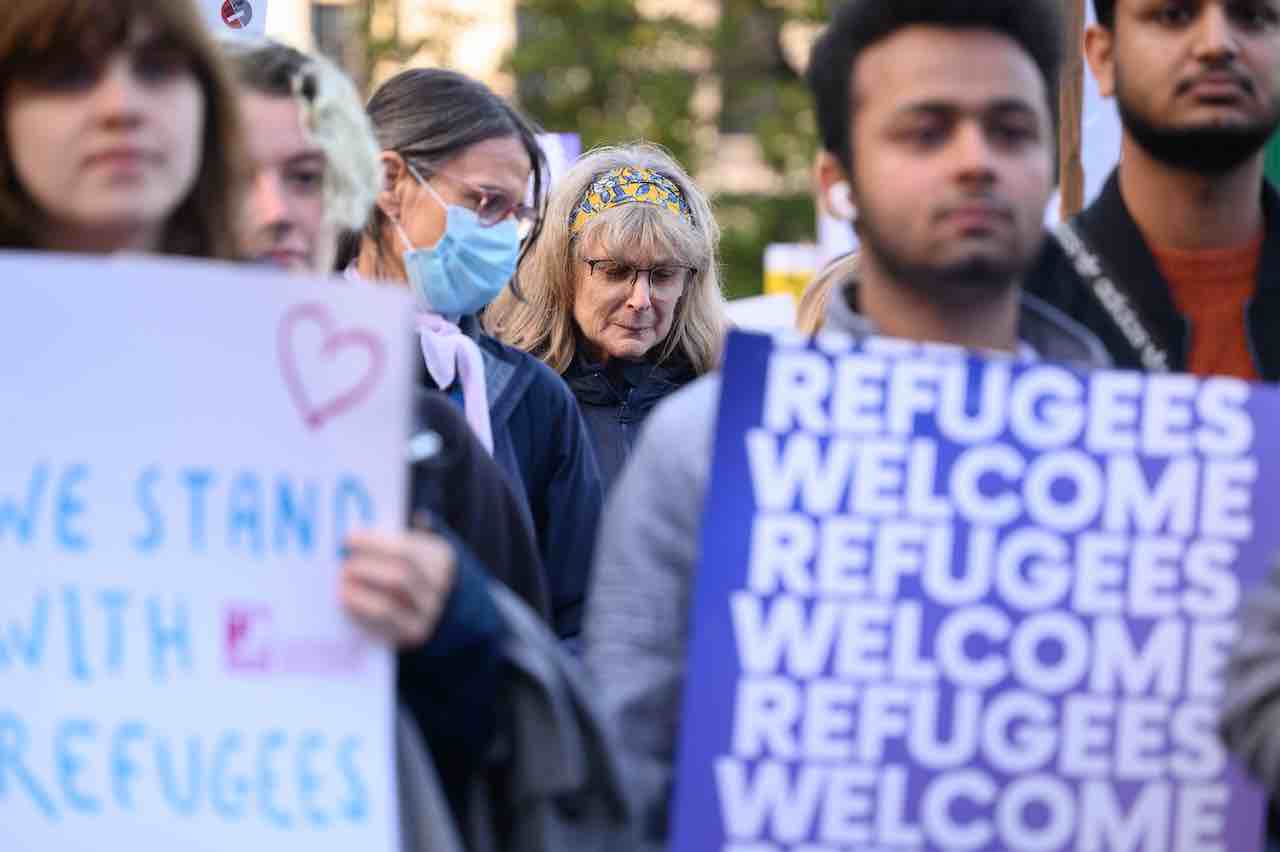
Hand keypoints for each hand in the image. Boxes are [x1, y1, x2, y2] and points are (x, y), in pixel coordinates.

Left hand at [340, 530, 455, 647]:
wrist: (441, 604)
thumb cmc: (416, 566)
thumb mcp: (418, 545)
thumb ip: (397, 534)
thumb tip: (366, 524)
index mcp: (440, 558)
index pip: (405, 551)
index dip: (373, 545)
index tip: (348, 538)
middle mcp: (439, 588)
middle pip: (398, 579)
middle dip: (366, 570)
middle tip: (343, 565)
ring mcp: (428, 614)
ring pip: (388, 607)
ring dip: (358, 596)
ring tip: (342, 584)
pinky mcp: (413, 634)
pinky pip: (382, 626)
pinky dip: (361, 612)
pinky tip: (347, 601)